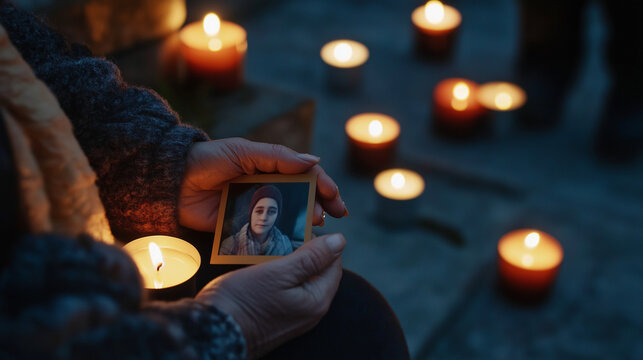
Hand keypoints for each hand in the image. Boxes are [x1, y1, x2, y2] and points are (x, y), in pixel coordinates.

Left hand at [179, 138, 347, 231]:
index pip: (305, 175)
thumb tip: (314, 160)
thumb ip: (279, 157)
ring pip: (289, 217)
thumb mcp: (245, 151)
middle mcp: (268, 188)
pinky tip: (295, 242)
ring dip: (306, 221)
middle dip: (322, 205)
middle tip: (334, 215)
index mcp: (271, 167)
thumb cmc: (209, 159)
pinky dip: (282, 238)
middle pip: (303, 198)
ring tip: (315, 225)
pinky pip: (267, 233)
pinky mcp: (243, 227)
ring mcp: (257, 208)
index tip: (335, 196)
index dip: (323, 184)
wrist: (174, 181)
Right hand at [196, 233, 345, 358]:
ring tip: (269, 252)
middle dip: (304, 253)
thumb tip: (340, 240)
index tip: (298, 230)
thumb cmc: (243, 301)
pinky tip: (262, 268)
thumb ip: (312, 257)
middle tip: (281, 238)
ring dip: (289, 263)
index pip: (333, 263)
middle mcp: (310, 312)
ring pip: (301, 280)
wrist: (211, 332)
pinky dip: (279, 277)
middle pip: (318, 272)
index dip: (320, 243)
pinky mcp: (278, 318)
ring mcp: (294, 316)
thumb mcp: (279, 272)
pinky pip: (287, 291)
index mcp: (317, 300)